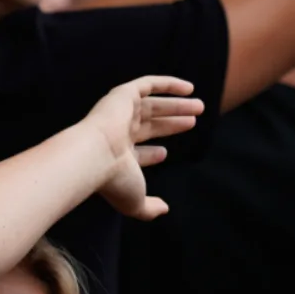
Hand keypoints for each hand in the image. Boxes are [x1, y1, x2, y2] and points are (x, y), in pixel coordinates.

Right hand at [80, 76, 201, 219]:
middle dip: (171, 123)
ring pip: (152, 105)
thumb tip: (164, 209)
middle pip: (149, 125)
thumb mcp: (135, 202)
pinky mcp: (123, 95)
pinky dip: (168, 84)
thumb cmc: (114, 181)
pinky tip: (190, 88)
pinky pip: (148, 84)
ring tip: (200, 107)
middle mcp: (116, 132)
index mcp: (116, 156)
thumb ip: (149, 209)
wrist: (94, 156)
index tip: (165, 154)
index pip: (134, 152)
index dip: (151, 154)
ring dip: (176, 106)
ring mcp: (119, 112)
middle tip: (193, 122)